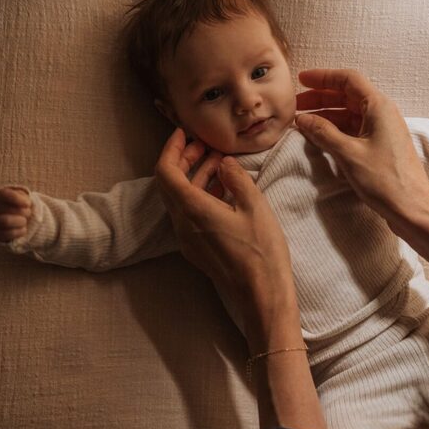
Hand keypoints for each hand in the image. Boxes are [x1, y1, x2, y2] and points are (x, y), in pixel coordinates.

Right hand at [0, 186, 31, 242]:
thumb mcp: (21, 197)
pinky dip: (19, 232)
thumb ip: (24, 197)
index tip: (28, 204)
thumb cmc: (18, 206)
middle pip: (7, 210)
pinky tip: (23, 229)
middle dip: (23, 212)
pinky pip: (7, 234)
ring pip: (5, 222)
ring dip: (20, 221)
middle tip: (28, 213)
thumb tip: (27, 203)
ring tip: (25, 221)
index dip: (18, 199)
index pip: (4, 194)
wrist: (13, 219)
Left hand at [154, 129, 302, 352]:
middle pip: (170, 185)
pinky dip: (201, 195)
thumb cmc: (261, 251)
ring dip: (195, 177)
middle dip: (184, 160)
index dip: (172, 148)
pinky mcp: (198, 249)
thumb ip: (236, 178)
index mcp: (193, 210)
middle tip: (205, 145)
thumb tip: (224, 163)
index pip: (166, 172)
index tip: (185, 133)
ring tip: (219, 164)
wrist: (262, 295)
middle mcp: (182, 224)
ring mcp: (188, 239)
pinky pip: (190, 214)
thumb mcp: (254, 206)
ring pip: (180, 199)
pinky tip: (224, 190)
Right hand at [294, 68, 428, 226]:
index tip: (301, 80)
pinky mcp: (380, 146)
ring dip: (326, 115)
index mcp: (379, 106)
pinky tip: (319, 137)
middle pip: (347, 96)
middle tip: (296, 105)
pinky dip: (335, 130)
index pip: (348, 80)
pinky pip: (354, 129)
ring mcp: (382, 130)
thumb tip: (302, 119)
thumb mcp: (349, 153)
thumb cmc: (385, 180)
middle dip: (320, 97)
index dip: (323, 77)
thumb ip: (324, 132)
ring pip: (349, 114)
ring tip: (302, 122)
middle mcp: (382, 113)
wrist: (413, 209)